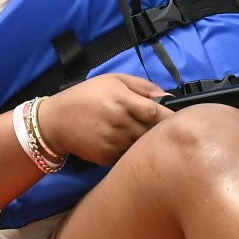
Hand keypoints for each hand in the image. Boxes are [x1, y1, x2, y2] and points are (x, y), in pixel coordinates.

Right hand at [33, 75, 168, 165]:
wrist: (55, 121)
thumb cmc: (86, 95)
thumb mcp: (113, 80)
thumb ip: (143, 86)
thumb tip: (168, 96)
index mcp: (124, 102)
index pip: (157, 114)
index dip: (172, 118)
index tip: (183, 120)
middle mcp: (121, 124)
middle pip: (153, 132)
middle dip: (162, 132)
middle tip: (169, 129)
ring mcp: (114, 143)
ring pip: (143, 147)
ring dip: (149, 143)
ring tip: (148, 137)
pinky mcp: (107, 158)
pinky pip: (129, 156)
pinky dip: (134, 153)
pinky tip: (130, 144)